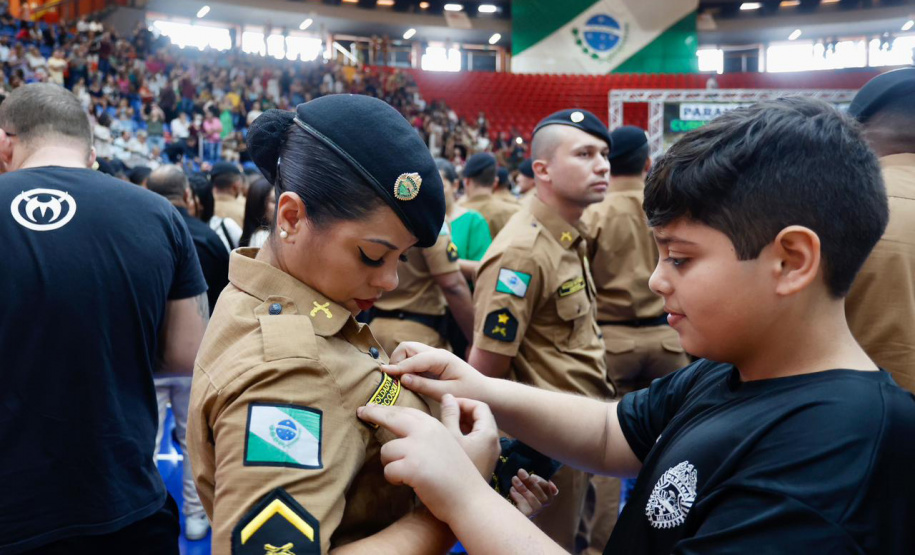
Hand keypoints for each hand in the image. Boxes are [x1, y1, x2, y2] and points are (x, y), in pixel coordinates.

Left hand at [357, 394, 498, 522]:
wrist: (468, 498)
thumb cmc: (457, 475)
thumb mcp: (447, 444)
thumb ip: (427, 432)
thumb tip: (405, 421)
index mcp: (433, 425)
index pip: (404, 411)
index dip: (386, 408)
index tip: (372, 407)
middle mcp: (424, 431)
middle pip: (390, 417)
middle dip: (373, 414)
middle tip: (361, 412)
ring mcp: (416, 448)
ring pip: (386, 451)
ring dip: (390, 463)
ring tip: (405, 473)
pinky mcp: (410, 467)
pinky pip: (388, 471)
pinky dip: (394, 479)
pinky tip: (406, 483)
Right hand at [384, 342, 489, 401]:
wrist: (485, 392)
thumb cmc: (470, 392)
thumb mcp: (447, 392)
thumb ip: (424, 386)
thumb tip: (402, 379)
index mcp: (442, 358)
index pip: (413, 359)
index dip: (398, 367)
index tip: (383, 374)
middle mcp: (436, 353)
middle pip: (407, 347)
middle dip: (396, 360)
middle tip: (391, 379)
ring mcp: (434, 357)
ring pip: (408, 351)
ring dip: (399, 362)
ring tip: (395, 380)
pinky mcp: (432, 363)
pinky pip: (413, 360)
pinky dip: (405, 366)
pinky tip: (403, 380)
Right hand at [441, 394, 500, 476]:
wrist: (464, 502)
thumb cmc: (454, 468)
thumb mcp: (449, 437)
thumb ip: (449, 414)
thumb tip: (448, 397)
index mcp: (488, 433)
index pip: (480, 406)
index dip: (463, 401)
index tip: (447, 404)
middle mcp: (493, 442)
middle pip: (480, 417)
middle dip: (462, 412)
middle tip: (444, 413)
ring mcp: (490, 453)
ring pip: (477, 430)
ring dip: (462, 424)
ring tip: (444, 425)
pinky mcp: (484, 462)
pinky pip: (477, 442)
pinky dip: (465, 436)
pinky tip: (449, 441)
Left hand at [510, 469, 558, 519]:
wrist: (513, 514)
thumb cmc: (522, 494)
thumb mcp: (530, 485)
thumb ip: (537, 481)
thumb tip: (553, 488)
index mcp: (547, 495)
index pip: (547, 487)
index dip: (540, 481)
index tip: (532, 476)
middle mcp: (543, 505)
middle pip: (539, 492)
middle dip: (529, 481)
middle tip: (520, 472)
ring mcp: (535, 512)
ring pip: (531, 498)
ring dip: (522, 487)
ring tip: (514, 478)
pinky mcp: (526, 516)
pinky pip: (524, 506)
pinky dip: (518, 496)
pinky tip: (512, 490)